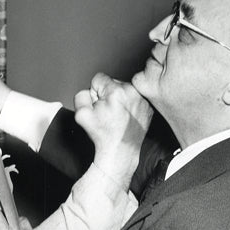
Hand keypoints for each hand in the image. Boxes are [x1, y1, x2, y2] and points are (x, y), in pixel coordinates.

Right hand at [74, 73, 152, 187]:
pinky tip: (126, 117)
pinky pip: (134, 97)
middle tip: (108, 113)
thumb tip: (91, 90)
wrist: (120, 151)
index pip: (99, 78)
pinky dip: (129, 104)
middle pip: (113, 82)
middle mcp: (132, 92)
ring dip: (119, 99)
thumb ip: (81, 94)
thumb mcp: (80, 114)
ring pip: (124, 89)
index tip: (99, 106)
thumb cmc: (103, 135)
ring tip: (118, 115)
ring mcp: (143, 99)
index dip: (95, 92)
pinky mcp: (148, 106)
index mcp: (116, 92)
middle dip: (107, 94)